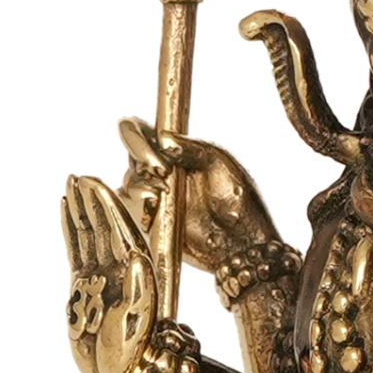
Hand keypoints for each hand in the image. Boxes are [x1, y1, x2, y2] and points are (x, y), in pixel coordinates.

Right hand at [60, 175, 156, 372]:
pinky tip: (65, 210)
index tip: (94, 185)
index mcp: (135, 274)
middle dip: (93, 202)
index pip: (119, 232)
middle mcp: (119, 270)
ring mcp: (101, 277)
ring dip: (81, 210)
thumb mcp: (138, 323)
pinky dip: (71, 230)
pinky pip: (77, 250)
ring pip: (89, 235)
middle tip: (80, 175)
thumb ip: (137, 290)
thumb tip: (136, 257)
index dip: (107, 207)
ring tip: (71, 184)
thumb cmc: (132, 355)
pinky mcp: (84, 287)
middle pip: (104, 227)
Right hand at [117, 119, 276, 274]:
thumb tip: (164, 138)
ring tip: (164, 190)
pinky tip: (156, 204)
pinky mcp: (150, 220)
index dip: (138, 134)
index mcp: (174, 150)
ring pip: (130, 183)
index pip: (143, 133)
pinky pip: (132, 209)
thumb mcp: (218, 163)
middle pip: (132, 156)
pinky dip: (140, 204)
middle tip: (162, 168)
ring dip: (143, 184)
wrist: (242, 239)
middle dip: (142, 158)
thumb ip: (191, 149)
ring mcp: (153, 195)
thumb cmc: (237, 196)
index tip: (152, 146)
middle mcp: (159, 170)